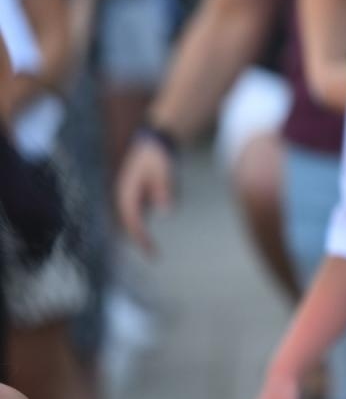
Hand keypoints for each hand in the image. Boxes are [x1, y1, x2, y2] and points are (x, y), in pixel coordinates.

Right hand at [116, 136, 174, 256]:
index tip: (151, 250)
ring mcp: (131, 195)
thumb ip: (166, 190)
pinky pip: (138, 214)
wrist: (155, 142)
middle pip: (129, 223)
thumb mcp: (165, 170)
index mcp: (128, 192)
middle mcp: (125, 196)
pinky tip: (148, 237)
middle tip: (153, 256)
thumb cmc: (160, 156)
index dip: (141, 236)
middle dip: (138, 240)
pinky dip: (142, 225)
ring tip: (150, 251)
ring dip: (139, 235)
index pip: (133, 220)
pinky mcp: (138, 194)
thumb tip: (167, 212)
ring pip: (133, 220)